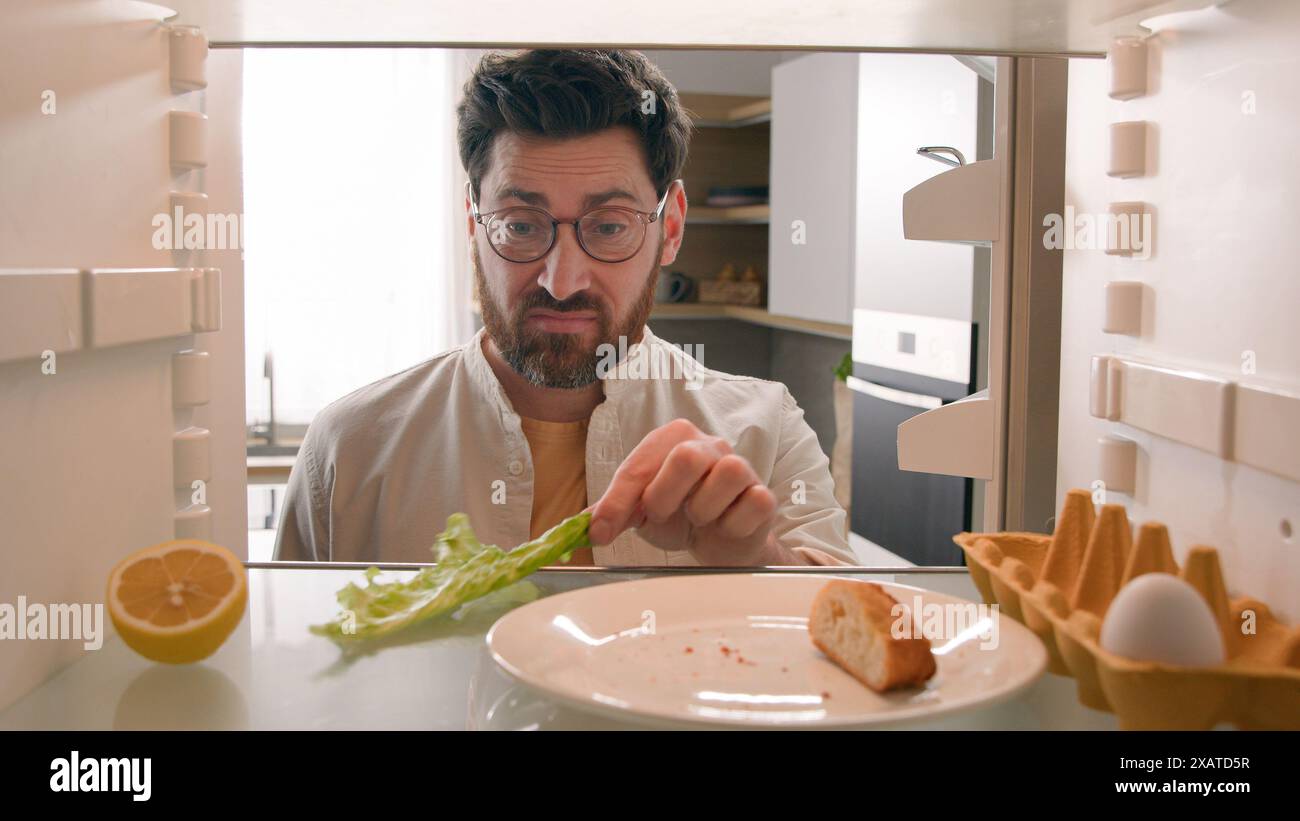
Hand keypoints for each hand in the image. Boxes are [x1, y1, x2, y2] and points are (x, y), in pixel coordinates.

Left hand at [589, 419, 791, 565]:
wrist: (722, 540)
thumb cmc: (680, 516)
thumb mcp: (640, 513)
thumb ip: (612, 513)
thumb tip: (580, 528)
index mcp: (674, 438)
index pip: (640, 465)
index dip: (617, 502)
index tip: (601, 533)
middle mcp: (710, 445)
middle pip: (686, 456)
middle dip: (665, 496)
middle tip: (661, 516)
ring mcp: (742, 467)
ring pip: (727, 474)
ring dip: (703, 510)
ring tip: (699, 520)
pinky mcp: (764, 496)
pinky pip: (753, 504)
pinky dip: (732, 525)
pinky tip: (724, 528)